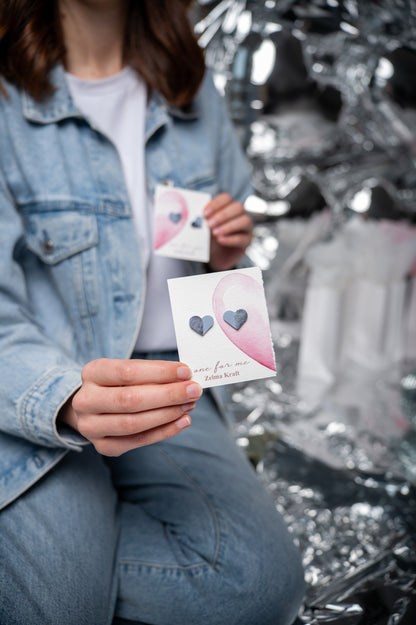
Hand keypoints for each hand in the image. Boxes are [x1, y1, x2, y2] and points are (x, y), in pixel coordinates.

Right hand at [59, 358, 201, 455]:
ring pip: (133, 423)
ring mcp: (91, 426)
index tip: (186, 371)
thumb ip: (152, 373)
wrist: (94, 407)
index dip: (159, 372)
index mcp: (91, 373)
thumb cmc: (118, 383)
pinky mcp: (103, 446)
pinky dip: (164, 432)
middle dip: (167, 395)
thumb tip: (186, 378)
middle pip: (130, 400)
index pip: (127, 371)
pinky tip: (183, 421)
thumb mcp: (127, 370)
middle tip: (194, 390)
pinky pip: (137, 441)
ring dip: (167, 414)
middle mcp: (85, 400)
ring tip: (190, 405)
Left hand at [204, 192, 252, 271]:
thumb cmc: (210, 238)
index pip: (226, 198)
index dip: (216, 204)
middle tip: (209, 224)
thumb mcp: (204, 229)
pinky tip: (221, 240)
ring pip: (245, 221)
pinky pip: (243, 238)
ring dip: (229, 226)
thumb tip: (200, 220)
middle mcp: (239, 214)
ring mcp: (246, 227)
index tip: (204, 213)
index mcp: (228, 206)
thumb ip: (204, 223)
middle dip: (223, 215)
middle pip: (238, 207)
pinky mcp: (247, 241)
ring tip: (215, 233)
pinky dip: (231, 239)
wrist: (216, 256)